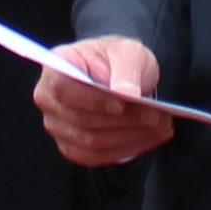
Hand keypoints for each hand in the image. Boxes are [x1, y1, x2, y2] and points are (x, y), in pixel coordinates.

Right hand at [37, 37, 175, 166]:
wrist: (117, 73)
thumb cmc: (118, 59)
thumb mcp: (129, 53)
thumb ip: (126, 70)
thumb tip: (126, 94)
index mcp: (56, 66)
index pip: (63, 88)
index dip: (92, 100)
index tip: (123, 105)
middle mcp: (48, 99)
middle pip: (82, 120)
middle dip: (124, 121)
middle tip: (159, 117)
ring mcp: (57, 126)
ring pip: (92, 142)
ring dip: (130, 137)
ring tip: (162, 127)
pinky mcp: (72, 147)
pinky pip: (97, 157)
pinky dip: (126, 150)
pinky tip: (149, 138)